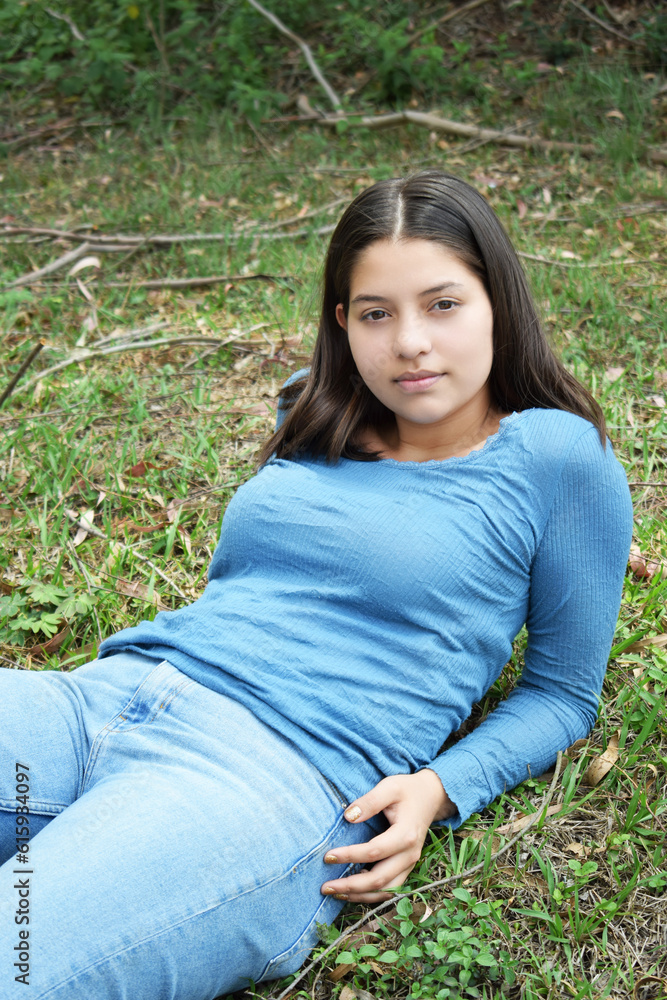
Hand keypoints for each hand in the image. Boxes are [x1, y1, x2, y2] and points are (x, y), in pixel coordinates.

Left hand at [321, 769, 455, 903]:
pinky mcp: (407, 866)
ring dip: (361, 895)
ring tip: (336, 894)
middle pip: (380, 880)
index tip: (327, 856)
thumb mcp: (389, 787)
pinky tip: (353, 891)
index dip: (349, 856)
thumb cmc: (407, 790)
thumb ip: (370, 801)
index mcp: (406, 835)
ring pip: (386, 890)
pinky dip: (372, 894)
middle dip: (351, 886)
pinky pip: (390, 888)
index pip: (374, 852)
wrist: (431, 795)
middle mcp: (410, 854)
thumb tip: (348, 817)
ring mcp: (410, 863)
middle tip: (325, 887)